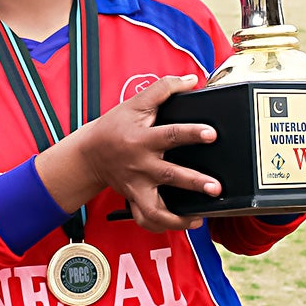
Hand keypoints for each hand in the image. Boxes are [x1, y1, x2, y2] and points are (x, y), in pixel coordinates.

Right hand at [81, 74, 220, 232]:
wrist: (90, 152)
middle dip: (193, 182)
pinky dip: (166, 225)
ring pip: (156, 208)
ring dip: (178, 217)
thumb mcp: (136, 103)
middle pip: (169, 176)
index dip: (192, 133)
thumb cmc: (115, 126)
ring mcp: (137, 186)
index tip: (211, 134)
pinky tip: (188, 222)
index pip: (170, 135)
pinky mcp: (135, 199)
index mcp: (142, 139)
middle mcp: (141, 165)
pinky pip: (148, 219)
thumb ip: (164, 88)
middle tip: (215, 187)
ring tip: (201, 216)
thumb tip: (192, 80)